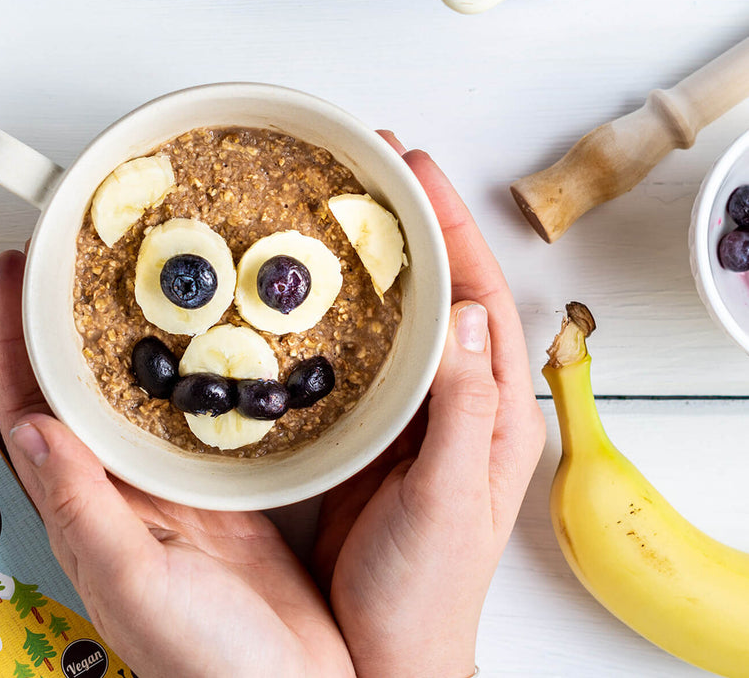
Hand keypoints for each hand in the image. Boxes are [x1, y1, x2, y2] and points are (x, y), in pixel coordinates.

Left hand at [0, 251, 354, 677]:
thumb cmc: (208, 662)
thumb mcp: (137, 585)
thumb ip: (87, 512)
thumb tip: (32, 428)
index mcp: (87, 514)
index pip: (31, 412)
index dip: (14, 341)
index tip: (12, 275)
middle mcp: (124, 494)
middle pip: (83, 391)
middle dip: (69, 322)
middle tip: (75, 255)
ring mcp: (178, 491)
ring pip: (143, 396)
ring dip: (137, 336)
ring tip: (144, 275)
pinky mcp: (231, 491)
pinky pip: (206, 417)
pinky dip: (203, 373)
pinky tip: (218, 336)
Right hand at [311, 131, 545, 676]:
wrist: (383, 650)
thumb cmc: (424, 589)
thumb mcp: (451, 498)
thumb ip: (464, 411)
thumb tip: (471, 313)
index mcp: (493, 410)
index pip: (481, 295)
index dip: (451, 227)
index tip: (415, 169)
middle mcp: (456, 402)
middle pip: (439, 294)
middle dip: (410, 228)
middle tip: (370, 170)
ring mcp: (409, 417)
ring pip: (395, 320)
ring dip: (370, 267)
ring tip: (333, 213)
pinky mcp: (366, 436)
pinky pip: (356, 360)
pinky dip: (336, 318)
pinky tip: (305, 296)